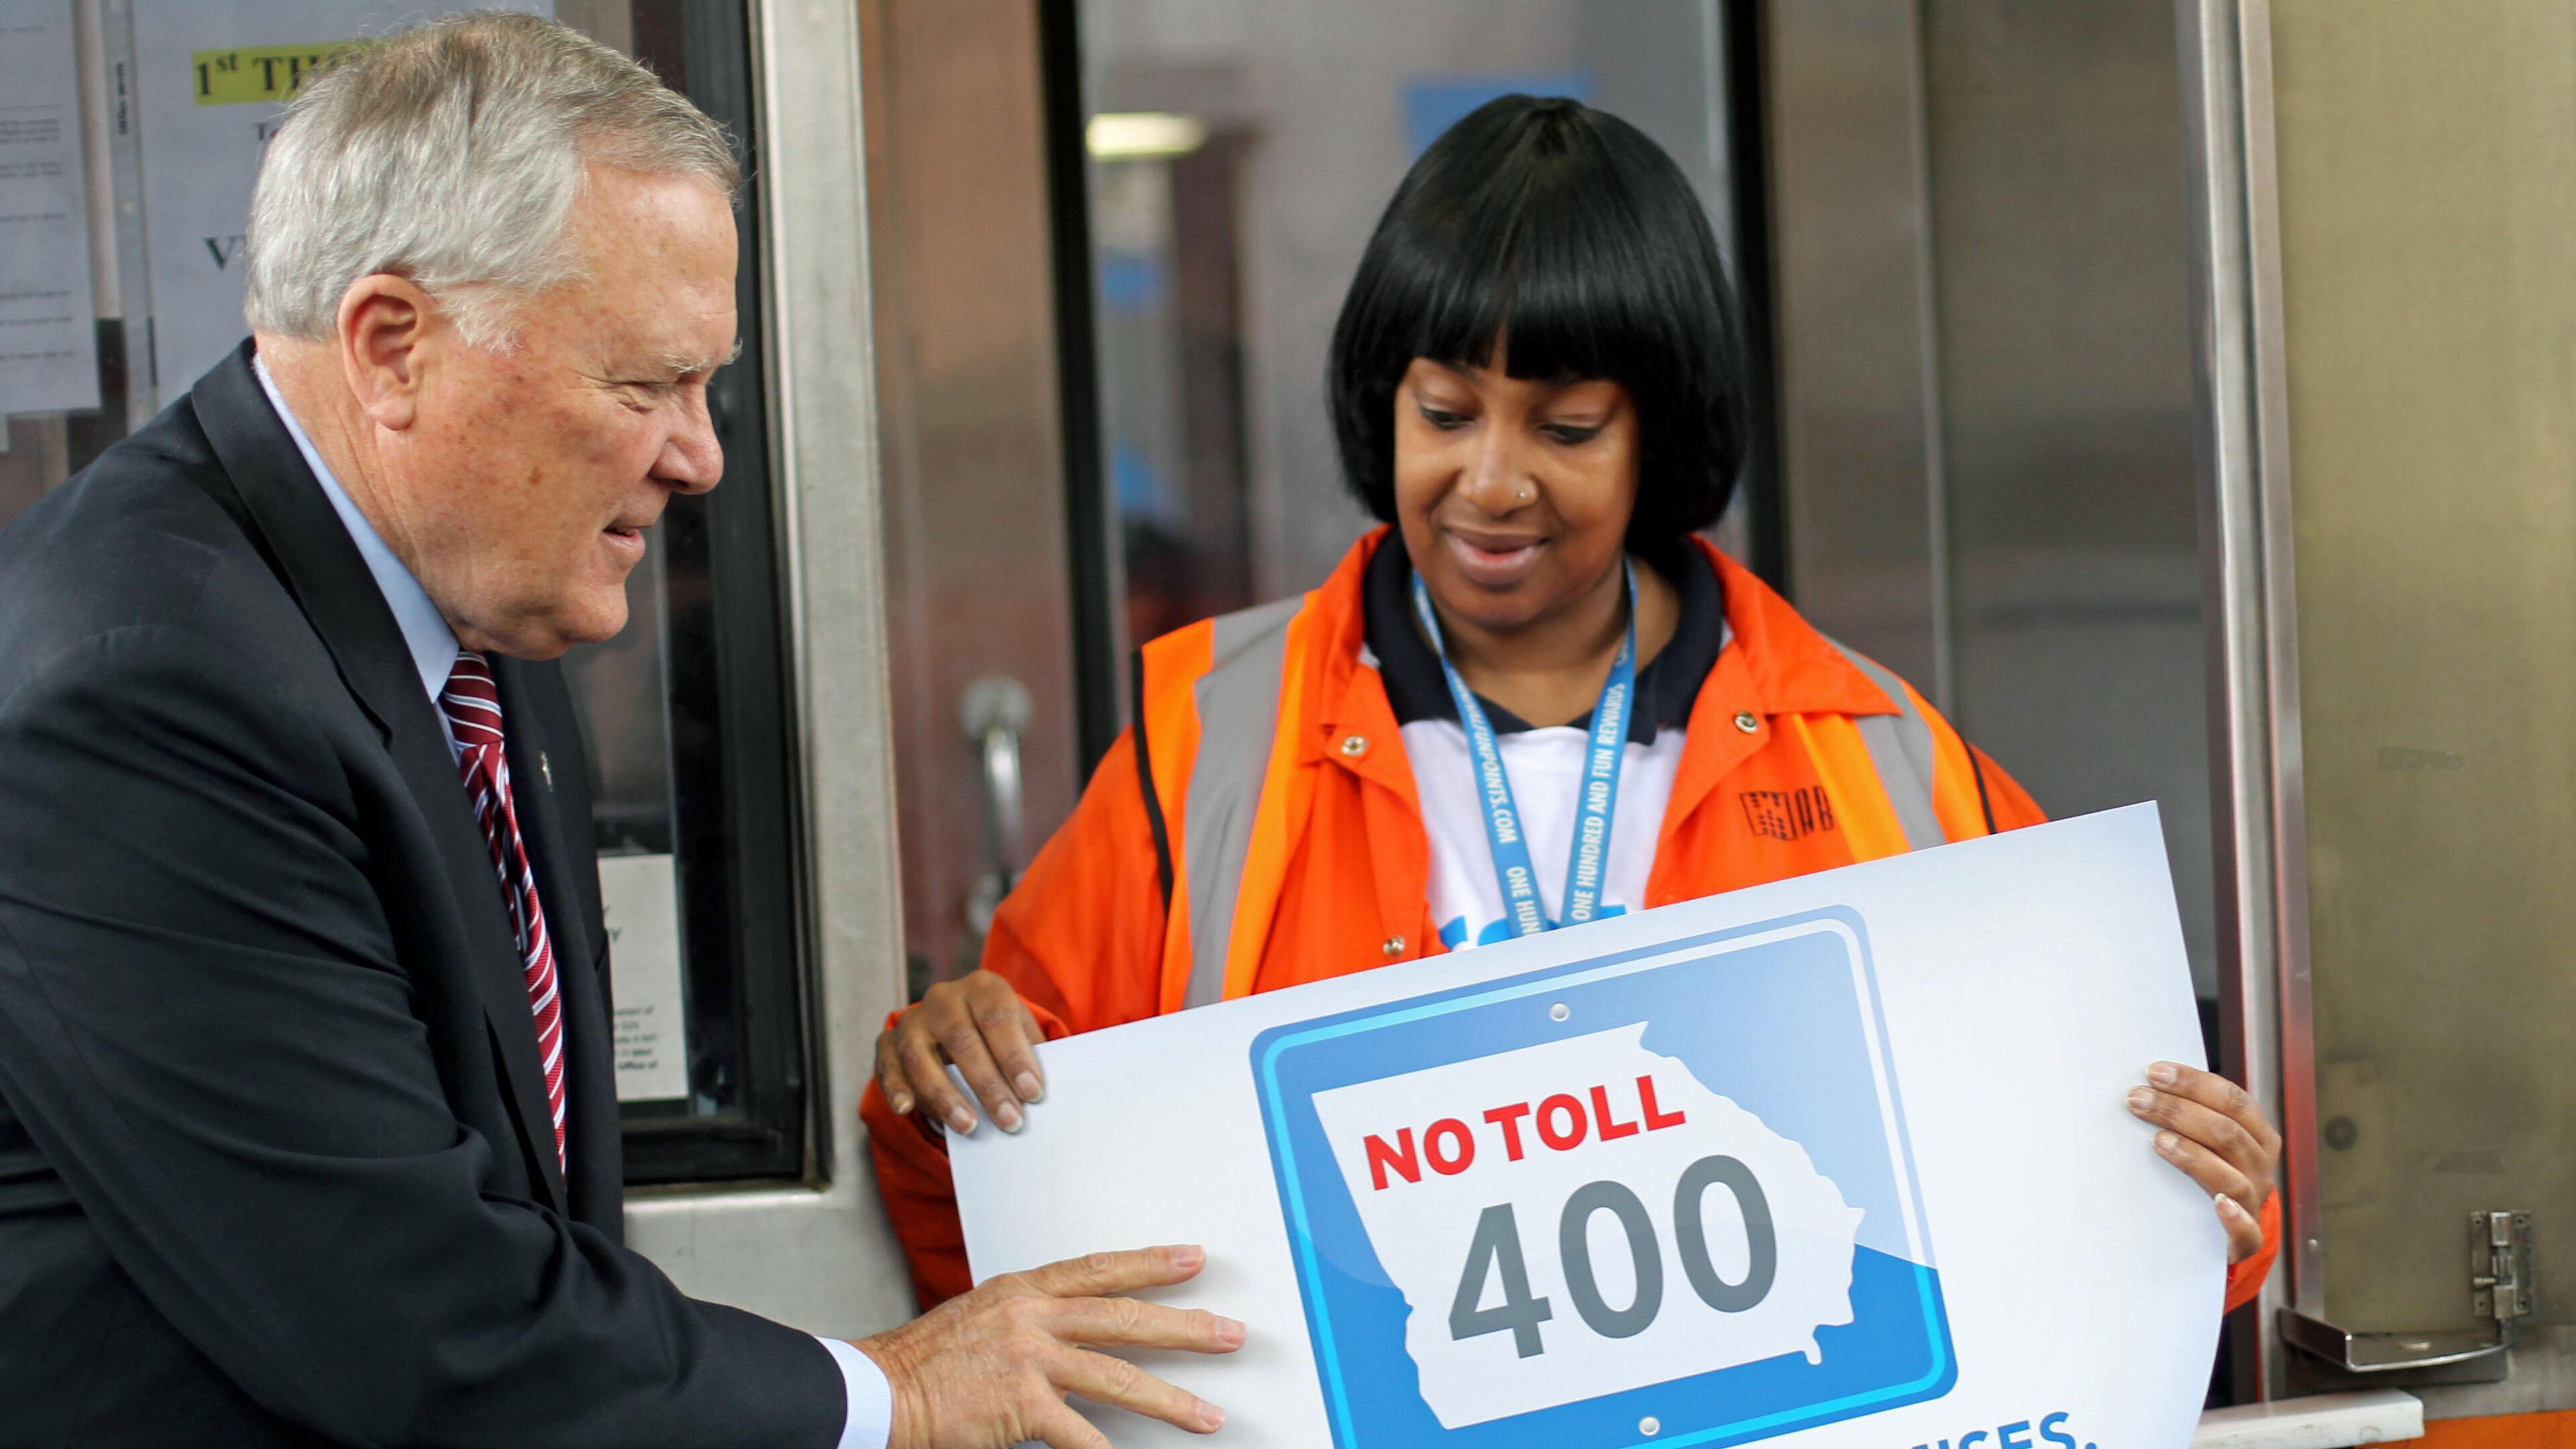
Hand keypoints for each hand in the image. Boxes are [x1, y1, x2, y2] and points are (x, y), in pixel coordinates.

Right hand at [856, 1244, 1243, 1448]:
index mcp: (1022, 1289)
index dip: (1150, 1263)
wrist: (879, 1389)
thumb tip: (1075, 1329)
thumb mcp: (982, 1315)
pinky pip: (1079, 1434)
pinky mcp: (1020, 1404)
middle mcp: (1031, 1316)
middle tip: (1230, 1333)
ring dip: (1170, 1399)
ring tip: (1208, 1414)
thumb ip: (1030, 1319)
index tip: (1193, 1259)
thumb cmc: (926, 1360)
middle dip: (1184, 1327)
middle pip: (1124, 1317)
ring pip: (1117, 1376)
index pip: (1100, 1269)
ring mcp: (1028, 1359)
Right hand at [874, 969, 1045, 1134]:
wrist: (956, 1026)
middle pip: (962, 1039)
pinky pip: (888, 1066)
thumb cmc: (998, 1036)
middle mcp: (944, 998)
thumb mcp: (1020, 1034)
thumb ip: (1031, 1056)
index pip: (998, 1017)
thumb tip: (1038, 1094)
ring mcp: (912, 1020)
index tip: (1033, 1092)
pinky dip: (896, 1088)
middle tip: (1009, 1120)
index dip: (1015, 1056)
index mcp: (983, 988)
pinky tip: (906, 1108)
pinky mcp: (888, 1043)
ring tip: (969, 1126)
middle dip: (987, 1085)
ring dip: (946, 1095)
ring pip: (921, 1057)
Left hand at [2127, 1061, 2279, 1262]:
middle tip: (2137, 1099)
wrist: (2219, 1232)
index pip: (2232, 1100)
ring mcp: (2254, 1203)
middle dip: (2179, 1111)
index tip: (2153, 1072)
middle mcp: (2260, 1167)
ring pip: (2232, 1177)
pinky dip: (2235, 1217)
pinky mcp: (2245, 1240)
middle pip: (2227, 1133)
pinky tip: (2219, 1204)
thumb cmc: (2206, 1171)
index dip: (2194, 1083)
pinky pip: (2247, 1231)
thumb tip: (2146, 1084)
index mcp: (2257, 1136)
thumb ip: (2189, 1114)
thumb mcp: (2207, 1140)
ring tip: (2158, 1140)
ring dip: (2194, 1155)